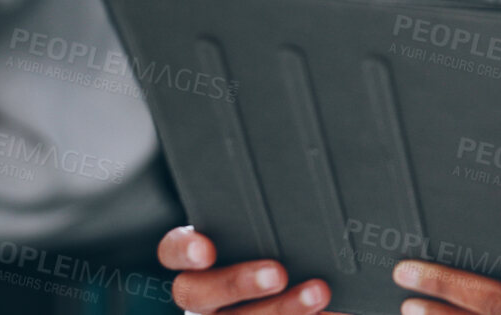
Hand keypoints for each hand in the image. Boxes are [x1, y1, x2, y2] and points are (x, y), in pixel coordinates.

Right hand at [159, 225, 330, 314]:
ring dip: (280, 308)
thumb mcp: (273, 228)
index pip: (172, 251)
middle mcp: (205, 294)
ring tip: (317, 293)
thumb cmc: (286, 248)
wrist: (308, 289)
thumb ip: (274, 217)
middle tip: (277, 272)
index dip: (184, 250)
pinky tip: (328, 311)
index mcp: (201, 259)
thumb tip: (307, 197)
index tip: (205, 250)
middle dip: (236, 282)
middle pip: (197, 293)